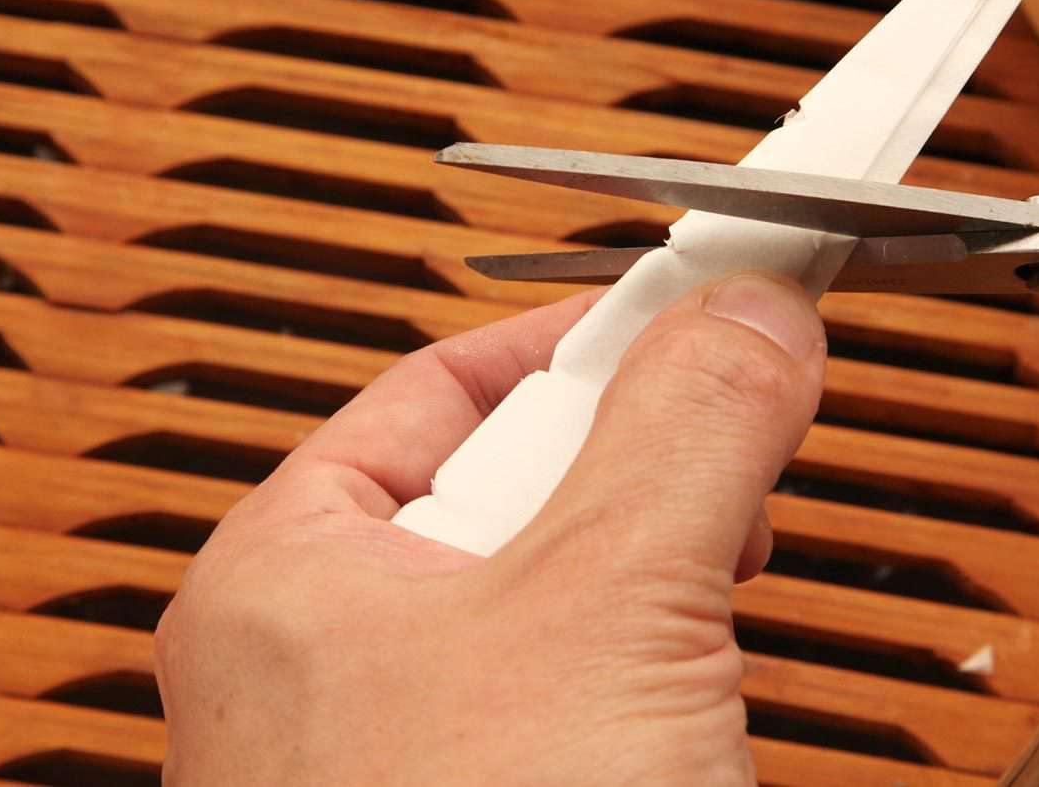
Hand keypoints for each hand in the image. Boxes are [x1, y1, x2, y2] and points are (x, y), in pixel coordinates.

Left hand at [153, 274, 824, 785]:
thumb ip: (682, 435)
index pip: (440, 386)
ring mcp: (406, 755)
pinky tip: (698, 696)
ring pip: (558, 599)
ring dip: (655, 576)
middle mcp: (326, 665)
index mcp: (286, 577)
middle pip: (508, 485)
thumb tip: (752, 309)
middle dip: (632, 464)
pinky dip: (657, 675)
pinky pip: (584, 701)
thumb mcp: (600, 609)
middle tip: (733, 439)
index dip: (575, 333)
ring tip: (720, 578)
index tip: (689, 298)